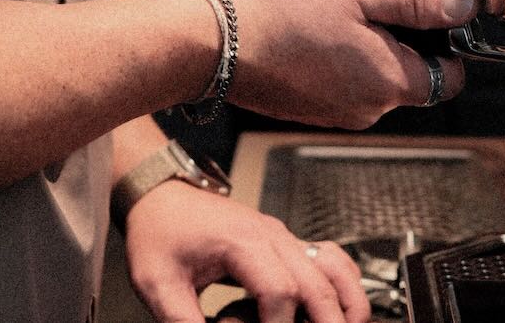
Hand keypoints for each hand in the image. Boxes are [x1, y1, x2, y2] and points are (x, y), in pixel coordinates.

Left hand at [123, 182, 368, 322]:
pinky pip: (329, 258)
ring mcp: (282, 237)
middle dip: (324, 322)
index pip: (279, 290)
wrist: (161, 195)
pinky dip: (343, 284)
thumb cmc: (160, 232)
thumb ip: (182, 321)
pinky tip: (340, 309)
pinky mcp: (284, 243)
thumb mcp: (158, 283)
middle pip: (316, 282)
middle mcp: (271, 235)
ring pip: (334, 267)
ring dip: (346, 302)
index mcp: (242, 241)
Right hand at [222, 0, 478, 127]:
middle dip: (396, 34)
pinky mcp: (307, 107)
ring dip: (361, 43)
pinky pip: (339, 80)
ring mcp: (333, 112)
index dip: (443, 38)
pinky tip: (306, 28)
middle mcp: (366, 109)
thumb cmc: (280, 8)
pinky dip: (332, 55)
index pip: (450, 75)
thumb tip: (467, 4)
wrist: (212, 37)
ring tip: (326, 11)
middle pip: (409, 73)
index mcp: (389, 83)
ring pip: (372, 74)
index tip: (419, 7)